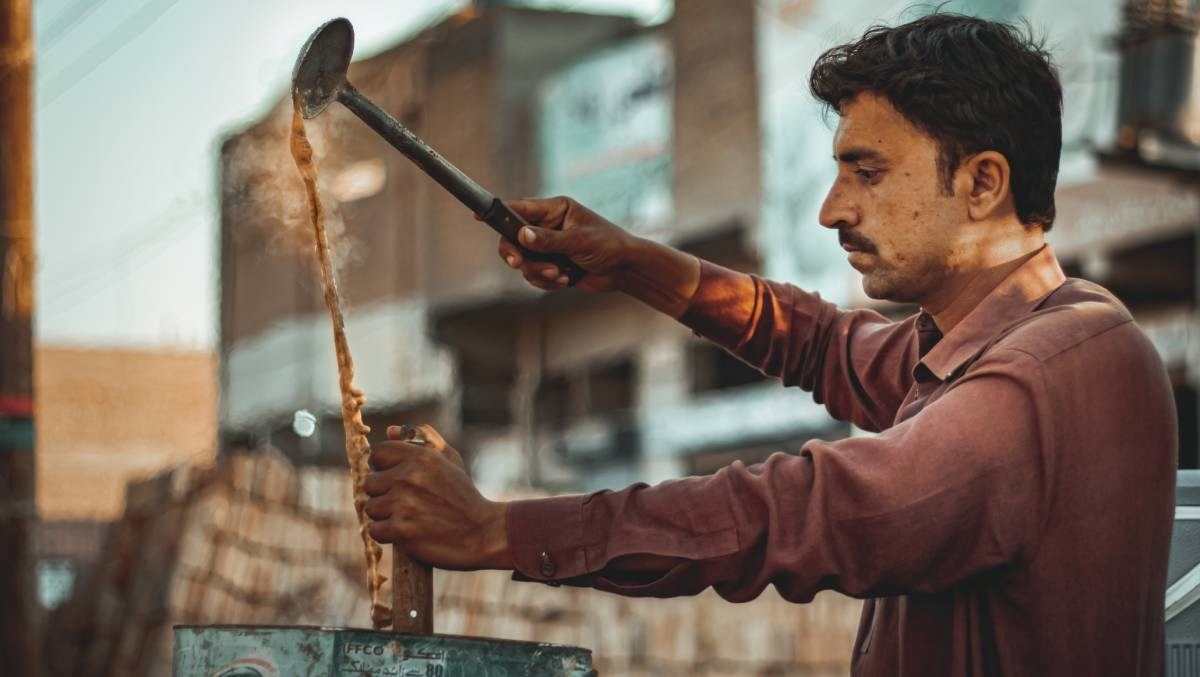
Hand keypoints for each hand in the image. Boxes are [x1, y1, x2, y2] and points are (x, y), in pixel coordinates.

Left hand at [363, 424, 511, 570]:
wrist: (482, 533)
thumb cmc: (464, 496)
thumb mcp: (451, 461)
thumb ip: (424, 440)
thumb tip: (389, 430)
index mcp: (420, 457)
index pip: (377, 453)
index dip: (383, 467)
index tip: (395, 478)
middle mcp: (409, 476)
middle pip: (369, 483)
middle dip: (383, 494)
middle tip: (405, 502)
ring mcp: (404, 504)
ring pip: (371, 508)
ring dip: (386, 516)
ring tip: (409, 518)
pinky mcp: (402, 530)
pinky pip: (375, 530)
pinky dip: (388, 534)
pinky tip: (406, 533)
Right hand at [495, 196, 637, 293]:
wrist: (624, 270)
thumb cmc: (608, 245)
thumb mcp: (579, 240)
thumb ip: (549, 240)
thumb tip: (522, 236)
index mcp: (554, 210)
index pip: (519, 209)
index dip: (498, 213)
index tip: (478, 216)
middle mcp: (547, 227)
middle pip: (513, 239)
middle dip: (516, 254)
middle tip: (518, 264)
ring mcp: (548, 248)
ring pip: (524, 262)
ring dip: (539, 272)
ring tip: (560, 274)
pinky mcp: (551, 267)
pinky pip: (535, 276)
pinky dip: (547, 281)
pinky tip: (566, 280)